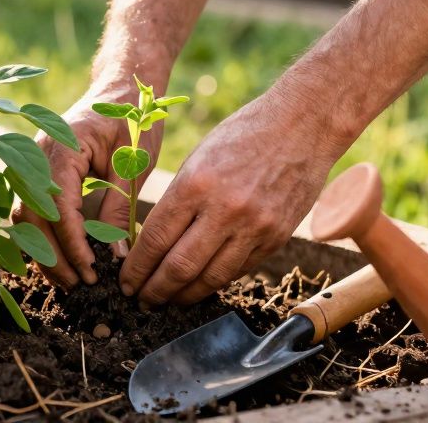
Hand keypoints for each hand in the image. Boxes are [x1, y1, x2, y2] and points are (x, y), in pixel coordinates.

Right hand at [13, 79, 163, 287]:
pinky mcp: (35, 173)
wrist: (119, 91)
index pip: (57, 203)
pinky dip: (42, 238)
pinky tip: (61, 260)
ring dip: (43, 251)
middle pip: (32, 215)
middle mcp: (36, 154)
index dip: (71, 241)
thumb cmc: (131, 120)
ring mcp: (30, 163)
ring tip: (70, 280)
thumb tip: (116, 256)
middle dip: (53, 254)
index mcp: (62, 146)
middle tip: (81, 284)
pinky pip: (30, 211)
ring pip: (24, 217)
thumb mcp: (133, 163)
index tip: (91, 269)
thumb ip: (120, 207)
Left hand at [119, 92, 339, 306]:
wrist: (302, 125)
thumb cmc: (241, 135)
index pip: (155, 240)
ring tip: (168, 301)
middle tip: (140, 300)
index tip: (125, 281)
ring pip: (210, 278)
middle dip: (154, 290)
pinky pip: (238, 270)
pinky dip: (215, 281)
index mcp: (195, 184)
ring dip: (184, 296)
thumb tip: (153, 243)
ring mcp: (254, 227)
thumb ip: (178, 201)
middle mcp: (225, 210)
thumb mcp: (197, 159)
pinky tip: (201, 284)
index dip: (136, 268)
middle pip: (179, 268)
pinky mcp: (276, 239)